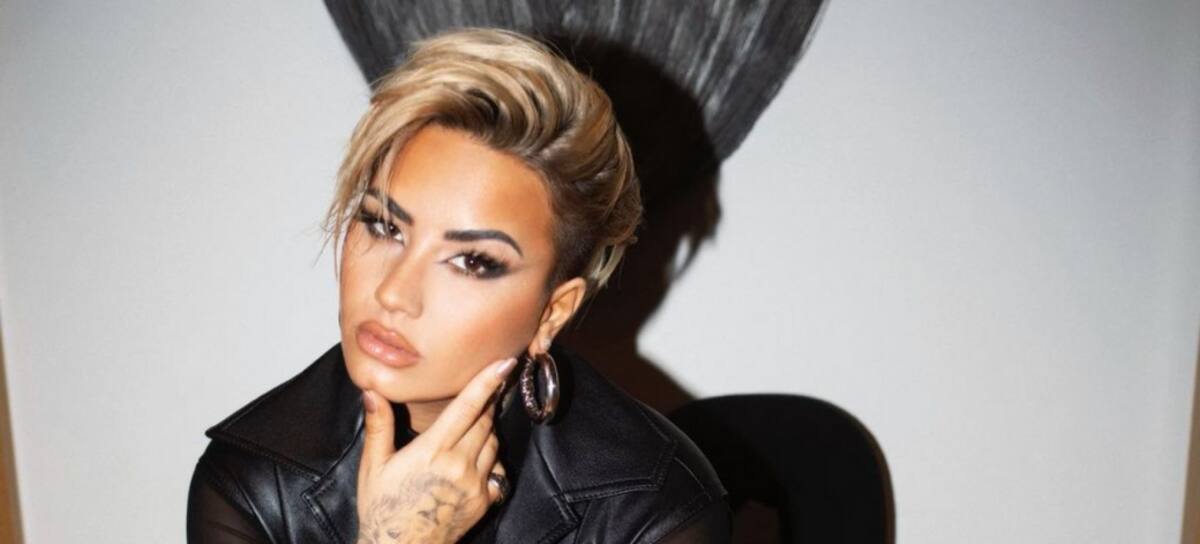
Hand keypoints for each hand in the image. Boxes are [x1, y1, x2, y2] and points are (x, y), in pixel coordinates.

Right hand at [355, 357, 517, 543]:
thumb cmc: (383, 509)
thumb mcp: (374, 466)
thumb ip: (379, 426)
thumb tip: (372, 392)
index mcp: (432, 451)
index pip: (467, 408)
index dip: (487, 382)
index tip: (503, 363)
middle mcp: (459, 465)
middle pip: (485, 420)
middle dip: (486, 401)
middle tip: (486, 386)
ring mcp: (475, 483)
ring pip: (493, 442)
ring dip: (487, 428)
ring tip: (473, 422)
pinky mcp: (484, 500)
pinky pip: (497, 468)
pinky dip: (490, 456)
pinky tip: (475, 455)